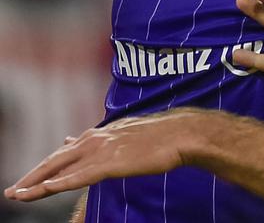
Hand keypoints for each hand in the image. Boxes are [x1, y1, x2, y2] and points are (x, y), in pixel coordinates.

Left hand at [4, 111, 201, 201]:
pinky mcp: (108, 164)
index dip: (46, 165)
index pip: (65, 152)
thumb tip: (101, 142)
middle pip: (54, 161)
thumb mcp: (131, 135)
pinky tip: (42, 192)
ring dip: (35, 183)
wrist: (182, 133)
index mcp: (101, 134)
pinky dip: (56, 185)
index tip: (30, 176)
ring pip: (59, 170)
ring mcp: (100, 151)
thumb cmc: (163, 136)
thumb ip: (109, 141)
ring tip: (17, 194)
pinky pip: (76, 178)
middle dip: (31, 176)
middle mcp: (95, 140)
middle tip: (13, 190)